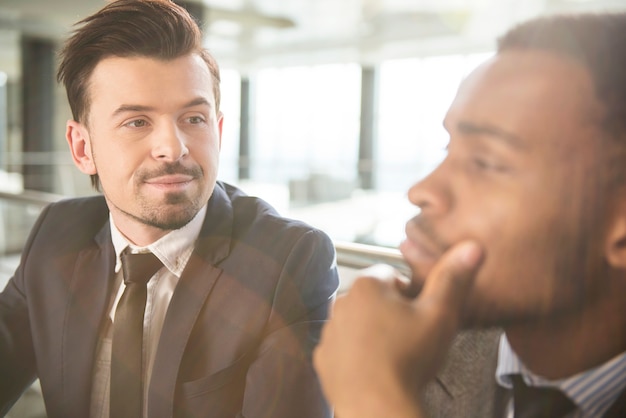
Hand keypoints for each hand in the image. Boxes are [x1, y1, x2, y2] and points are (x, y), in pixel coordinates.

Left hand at [313, 240, 483, 417]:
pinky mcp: (324, 357)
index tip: (420, 312)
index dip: (411, 292)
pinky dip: (357, 354)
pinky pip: (343, 347)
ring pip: (357, 322)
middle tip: (411, 336)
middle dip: (391, 311)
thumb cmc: (408, 359)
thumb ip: (452, 278)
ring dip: (373, 331)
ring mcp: (329, 331)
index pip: (391, 274)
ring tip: (395, 354)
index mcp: (367, 285)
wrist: (378, 406)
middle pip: (373, 297)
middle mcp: (341, 302)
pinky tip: (376, 367)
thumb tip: (471, 248)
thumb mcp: (439, 314)